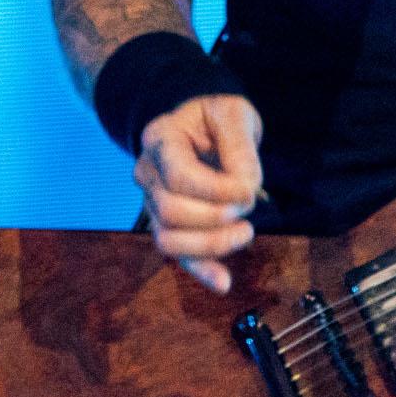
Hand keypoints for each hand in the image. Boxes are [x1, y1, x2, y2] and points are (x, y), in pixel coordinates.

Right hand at [137, 93, 265, 293]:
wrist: (204, 127)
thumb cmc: (218, 118)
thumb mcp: (234, 114)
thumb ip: (239, 146)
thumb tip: (244, 188)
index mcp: (160, 139)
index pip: (178, 176)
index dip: (216, 191)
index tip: (248, 192)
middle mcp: (147, 173)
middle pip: (169, 211)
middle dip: (215, 217)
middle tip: (247, 207)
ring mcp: (152, 202)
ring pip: (167, 239)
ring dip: (211, 244)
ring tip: (245, 232)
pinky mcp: (168, 225)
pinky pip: (177, 255)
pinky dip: (201, 271)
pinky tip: (224, 282)